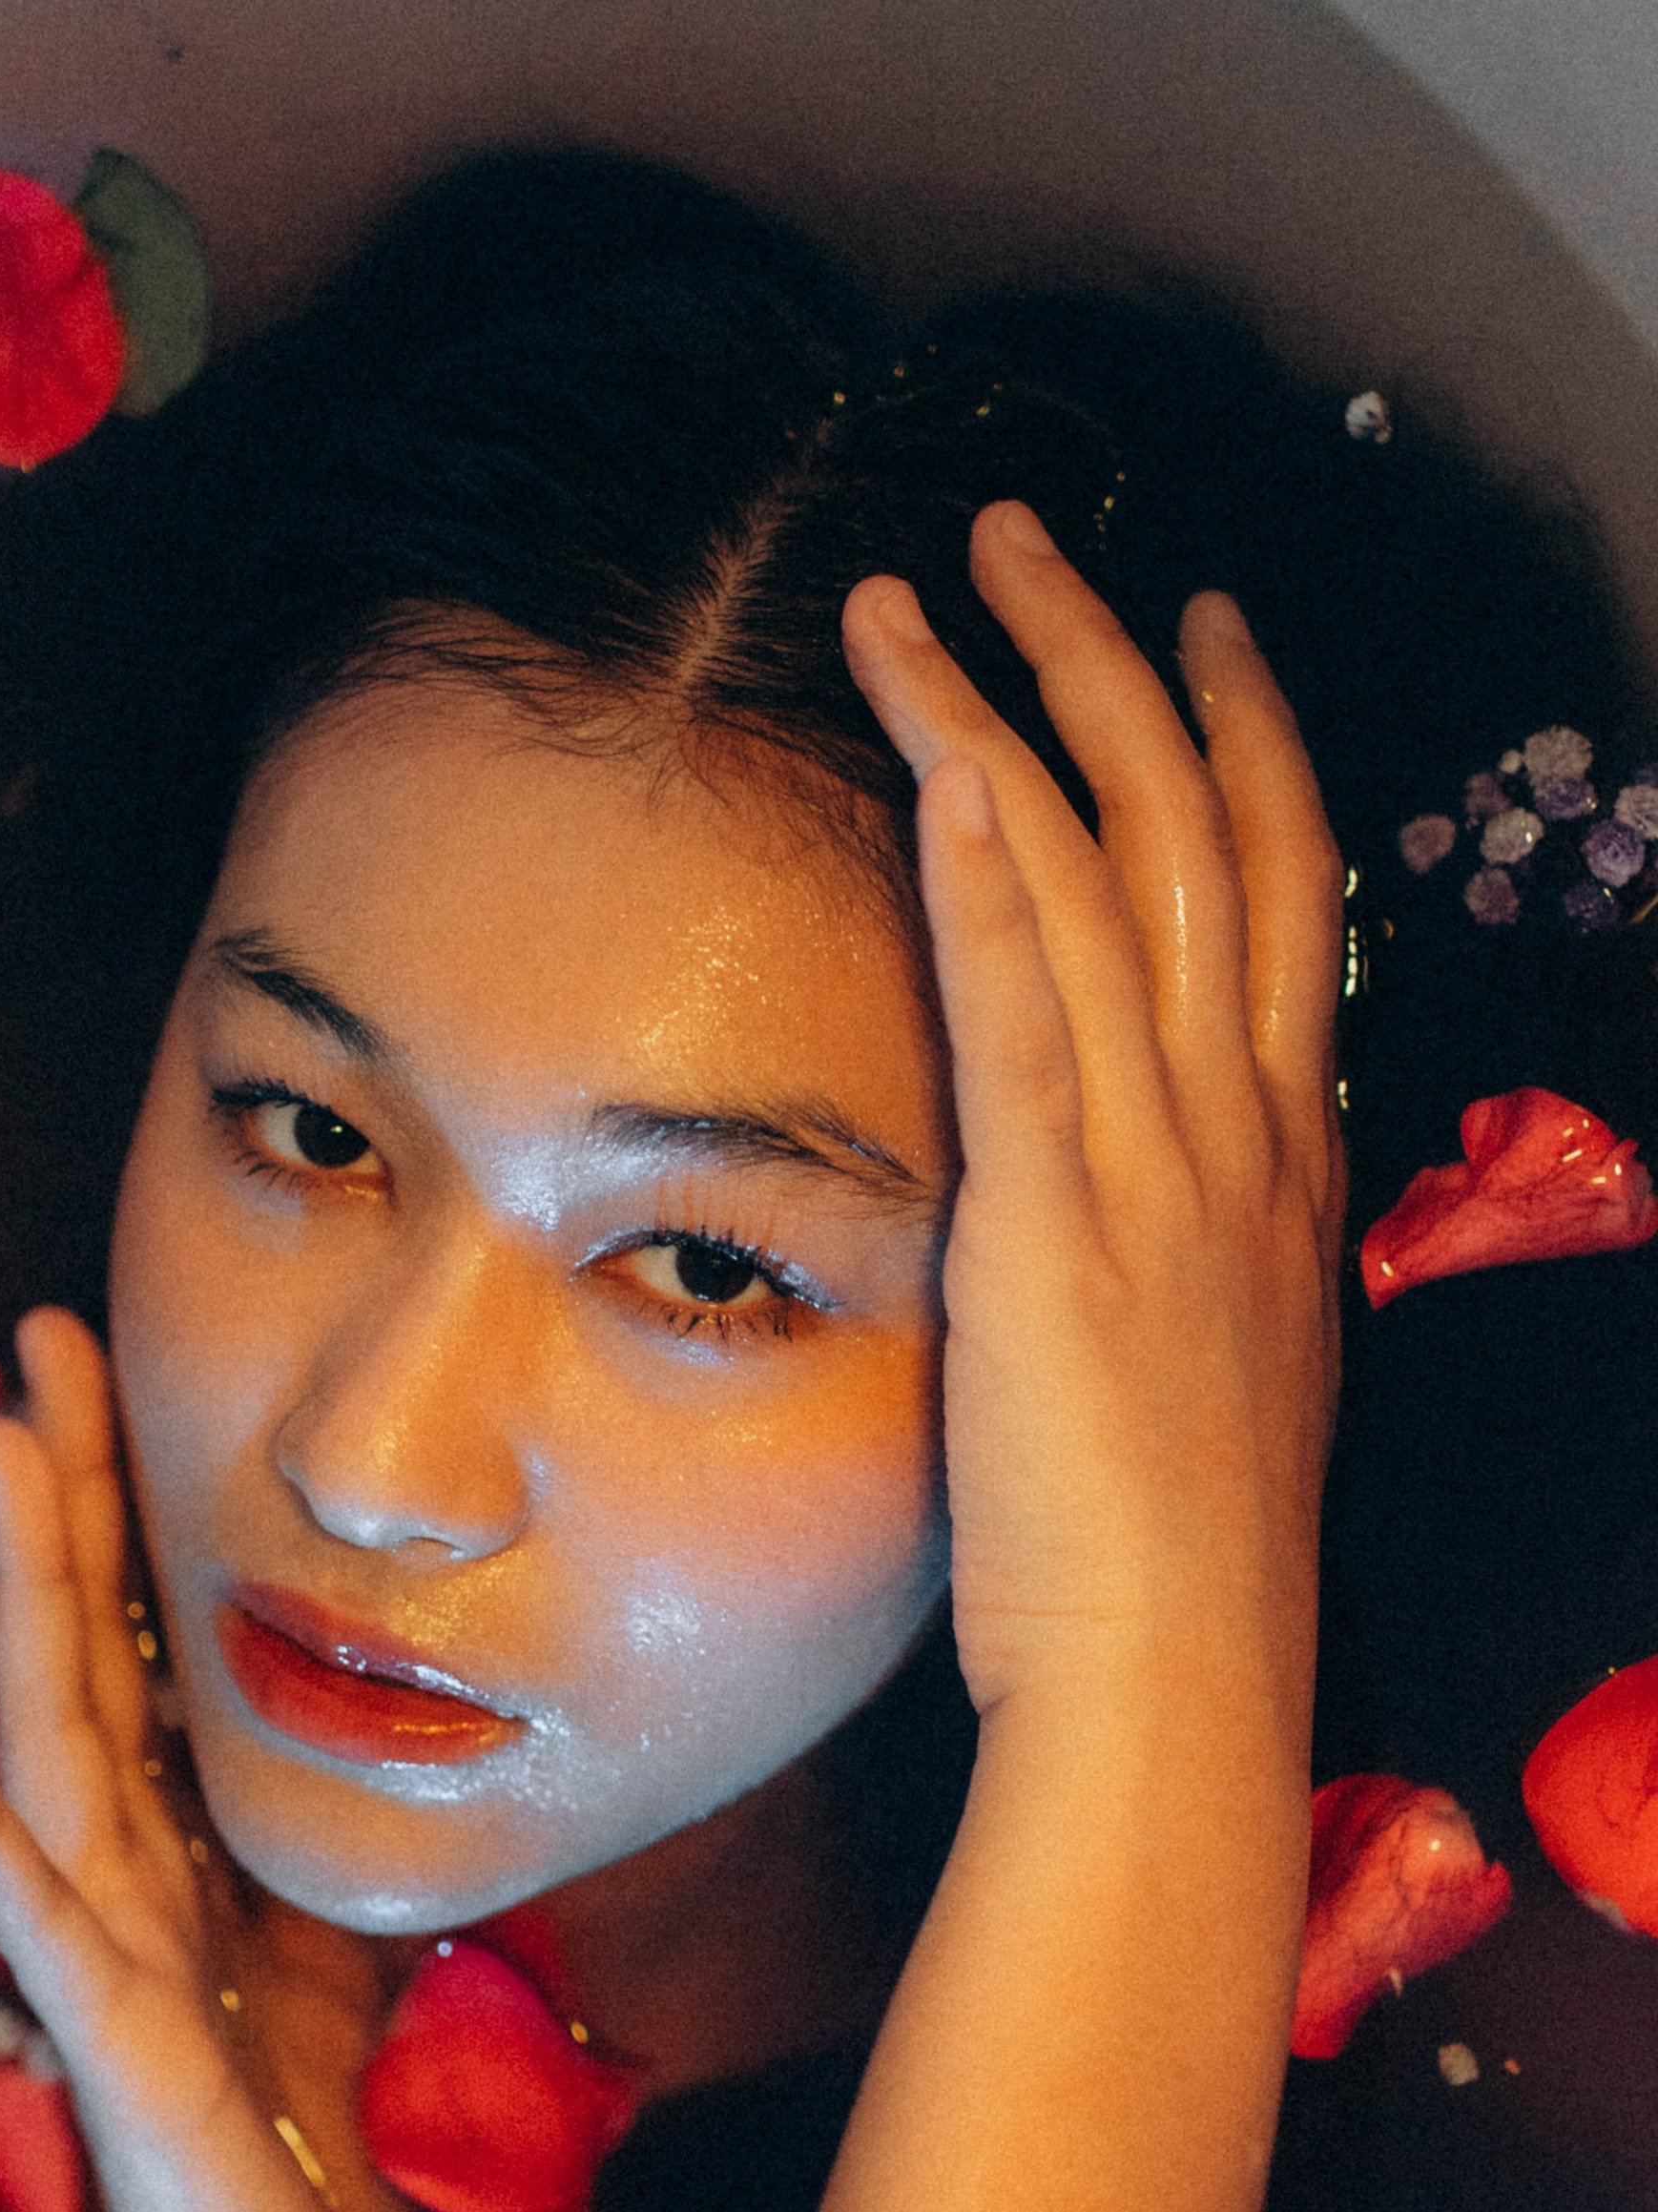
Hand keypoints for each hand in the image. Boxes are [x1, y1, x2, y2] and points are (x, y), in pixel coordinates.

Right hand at [0, 1310, 384, 2211]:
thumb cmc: (290, 2192)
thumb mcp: (326, 1995)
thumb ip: (300, 1881)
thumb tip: (323, 1765)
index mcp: (171, 1881)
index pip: (132, 1669)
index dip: (112, 1524)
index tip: (92, 1378)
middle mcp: (117, 1899)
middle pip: (77, 1663)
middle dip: (56, 1499)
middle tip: (24, 1334)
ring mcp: (103, 1970)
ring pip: (51, 1748)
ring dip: (17, 1595)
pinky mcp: (114, 2057)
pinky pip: (40, 1922)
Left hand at [841, 503, 1344, 1745]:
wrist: (1175, 1675)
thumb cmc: (1173, 1560)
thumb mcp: (1212, 1364)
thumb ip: (1185, 1248)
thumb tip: (1134, 1205)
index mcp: (1284, 1156)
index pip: (1275, 888)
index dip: (1238, 739)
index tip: (1194, 633)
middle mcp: (1242, 1124)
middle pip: (1200, 825)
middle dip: (1118, 656)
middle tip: (1029, 536)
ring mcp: (1156, 1163)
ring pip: (1098, 872)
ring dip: (1011, 704)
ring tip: (928, 582)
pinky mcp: (1054, 1219)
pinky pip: (1027, 1006)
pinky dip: (982, 872)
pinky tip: (932, 754)